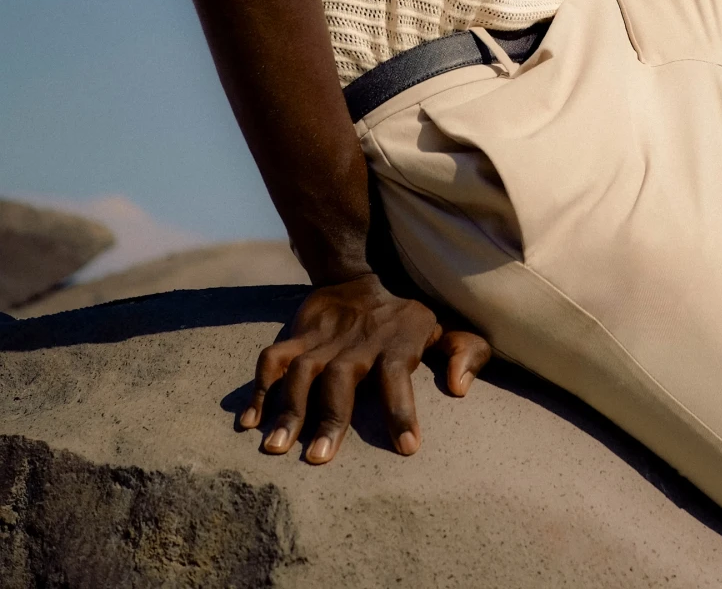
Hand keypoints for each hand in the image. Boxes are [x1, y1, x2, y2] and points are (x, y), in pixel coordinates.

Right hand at [237, 274, 491, 463]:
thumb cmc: (412, 316)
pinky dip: (258, 388)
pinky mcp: (298, 332)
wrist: (366, 267)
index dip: (403, 408)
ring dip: (288, 408)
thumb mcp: (448, 326)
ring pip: (301, 369)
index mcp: (399, 340)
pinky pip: (273, 358)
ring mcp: (324, 336)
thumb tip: (458, 388)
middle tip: (319, 459)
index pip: (400, 373)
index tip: (407, 448)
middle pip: (342, 376)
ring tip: (276, 448)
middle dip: (331, 416)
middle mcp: (359, 339)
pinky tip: (249, 422)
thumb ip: (467, 351)